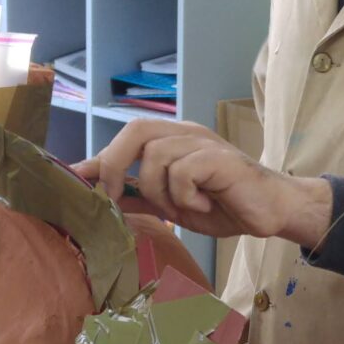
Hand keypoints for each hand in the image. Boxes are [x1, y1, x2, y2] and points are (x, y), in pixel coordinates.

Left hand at [73, 120, 333, 248]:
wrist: (271, 212)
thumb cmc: (224, 205)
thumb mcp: (171, 205)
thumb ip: (137, 196)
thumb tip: (99, 197)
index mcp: (172, 140)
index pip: (125, 138)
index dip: (97, 158)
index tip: (72, 178)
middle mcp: (185, 134)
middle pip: (135, 131)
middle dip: (114, 166)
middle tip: (116, 199)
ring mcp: (202, 143)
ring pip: (156, 158)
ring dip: (161, 192)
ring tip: (184, 207)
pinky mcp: (218, 157)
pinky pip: (182, 172)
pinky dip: (185, 196)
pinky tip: (205, 203)